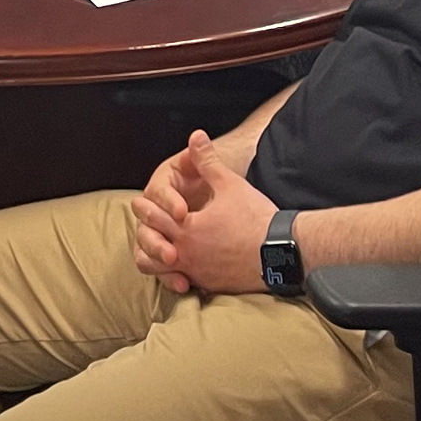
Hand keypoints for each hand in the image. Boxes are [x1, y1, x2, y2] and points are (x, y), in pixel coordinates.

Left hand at [131, 130, 273, 294]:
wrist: (281, 252)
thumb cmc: (255, 218)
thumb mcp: (229, 184)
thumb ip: (207, 161)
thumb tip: (196, 136)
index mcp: (186, 228)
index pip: (154, 217)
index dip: (146, 207)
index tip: (139, 202)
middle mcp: (187, 254)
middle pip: (153, 244)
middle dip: (147, 231)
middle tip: (142, 223)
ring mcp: (198, 272)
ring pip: (164, 270)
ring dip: (157, 258)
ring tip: (158, 250)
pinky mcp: (211, 284)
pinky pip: (186, 281)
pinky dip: (179, 274)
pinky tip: (183, 269)